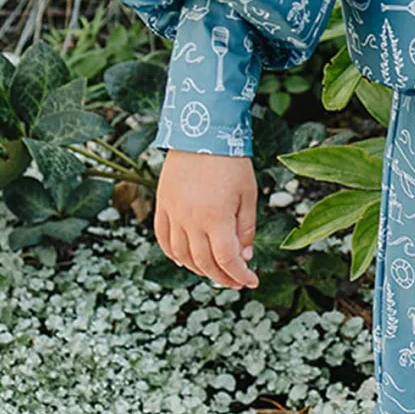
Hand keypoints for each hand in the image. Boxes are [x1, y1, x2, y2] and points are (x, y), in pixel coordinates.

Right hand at [154, 148, 258, 288]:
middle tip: (237, 281)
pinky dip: (174, 255)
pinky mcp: (163, 205)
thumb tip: (244, 257)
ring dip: (200, 270)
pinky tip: (186, 260)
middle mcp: (190, 220)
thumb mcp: (248, 195)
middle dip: (223, 277)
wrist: (201, 131)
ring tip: (216, 272)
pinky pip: (163, 239)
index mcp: (216, 218)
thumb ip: (246, 229)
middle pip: (204, 263)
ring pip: (182, 256)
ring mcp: (173, 214)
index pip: (227, 260)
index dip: (240, 276)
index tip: (251, 281)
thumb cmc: (231, 162)